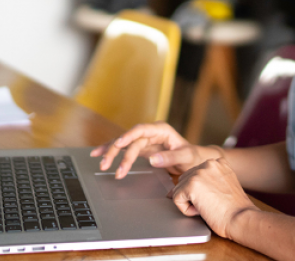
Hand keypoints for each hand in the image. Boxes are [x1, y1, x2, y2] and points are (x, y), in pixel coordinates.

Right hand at [90, 122, 219, 177]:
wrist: (196, 160)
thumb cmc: (193, 156)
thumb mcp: (186, 157)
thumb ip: (170, 158)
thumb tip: (153, 159)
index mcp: (161, 130)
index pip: (141, 130)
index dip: (129, 136)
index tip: (119, 144)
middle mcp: (151, 133)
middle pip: (129, 139)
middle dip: (117, 151)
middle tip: (107, 165)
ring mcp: (145, 140)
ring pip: (124, 144)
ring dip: (111, 153)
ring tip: (101, 164)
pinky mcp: (142, 148)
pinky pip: (124, 149)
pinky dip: (112, 152)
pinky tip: (99, 154)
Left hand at [170, 158, 258, 239]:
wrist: (241, 219)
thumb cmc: (234, 209)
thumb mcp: (224, 186)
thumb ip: (207, 181)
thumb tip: (178, 187)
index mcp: (218, 162)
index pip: (195, 174)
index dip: (199, 191)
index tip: (213, 198)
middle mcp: (208, 163)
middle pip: (184, 180)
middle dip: (192, 196)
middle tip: (211, 204)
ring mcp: (199, 173)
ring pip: (179, 189)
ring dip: (190, 202)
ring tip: (208, 207)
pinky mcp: (191, 185)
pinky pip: (176, 199)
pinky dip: (186, 210)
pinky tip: (202, 210)